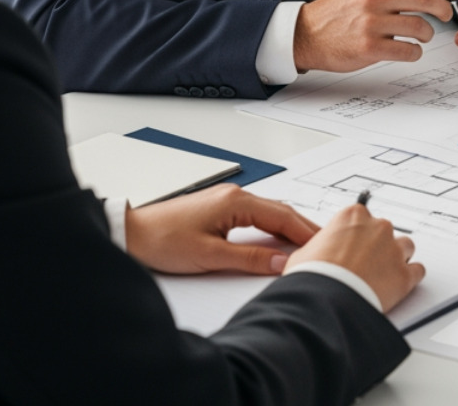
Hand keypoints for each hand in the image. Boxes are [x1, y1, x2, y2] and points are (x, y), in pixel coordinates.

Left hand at [125, 184, 318, 274]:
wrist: (132, 233)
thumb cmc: (163, 240)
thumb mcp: (210, 256)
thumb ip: (249, 259)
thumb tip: (280, 262)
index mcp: (237, 202)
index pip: (283, 216)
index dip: (306, 232)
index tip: (325, 244)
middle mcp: (235, 195)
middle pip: (280, 211)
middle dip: (303, 228)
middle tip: (325, 244)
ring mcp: (227, 199)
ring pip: (269, 212)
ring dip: (288, 227)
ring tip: (306, 244)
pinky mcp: (219, 207)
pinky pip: (256, 215)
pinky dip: (272, 226)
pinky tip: (277, 238)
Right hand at [285, 203, 425, 311]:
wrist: (324, 302)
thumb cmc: (313, 277)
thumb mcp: (304, 253)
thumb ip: (319, 246)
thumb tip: (318, 253)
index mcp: (353, 216)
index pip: (361, 218)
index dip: (356, 235)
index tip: (353, 245)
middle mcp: (378, 227)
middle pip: (384, 231)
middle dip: (376, 246)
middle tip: (364, 264)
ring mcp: (394, 249)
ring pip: (406, 247)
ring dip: (396, 258)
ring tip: (382, 275)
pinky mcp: (405, 274)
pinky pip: (417, 271)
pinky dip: (410, 277)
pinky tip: (398, 286)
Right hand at [294, 0, 457, 71]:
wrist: (306, 34)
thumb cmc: (338, 12)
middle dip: (443, 7)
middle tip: (446, 13)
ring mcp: (371, 23)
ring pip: (420, 26)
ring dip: (428, 33)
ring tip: (422, 35)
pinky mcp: (369, 47)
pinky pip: (408, 49)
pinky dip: (416, 51)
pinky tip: (410, 49)